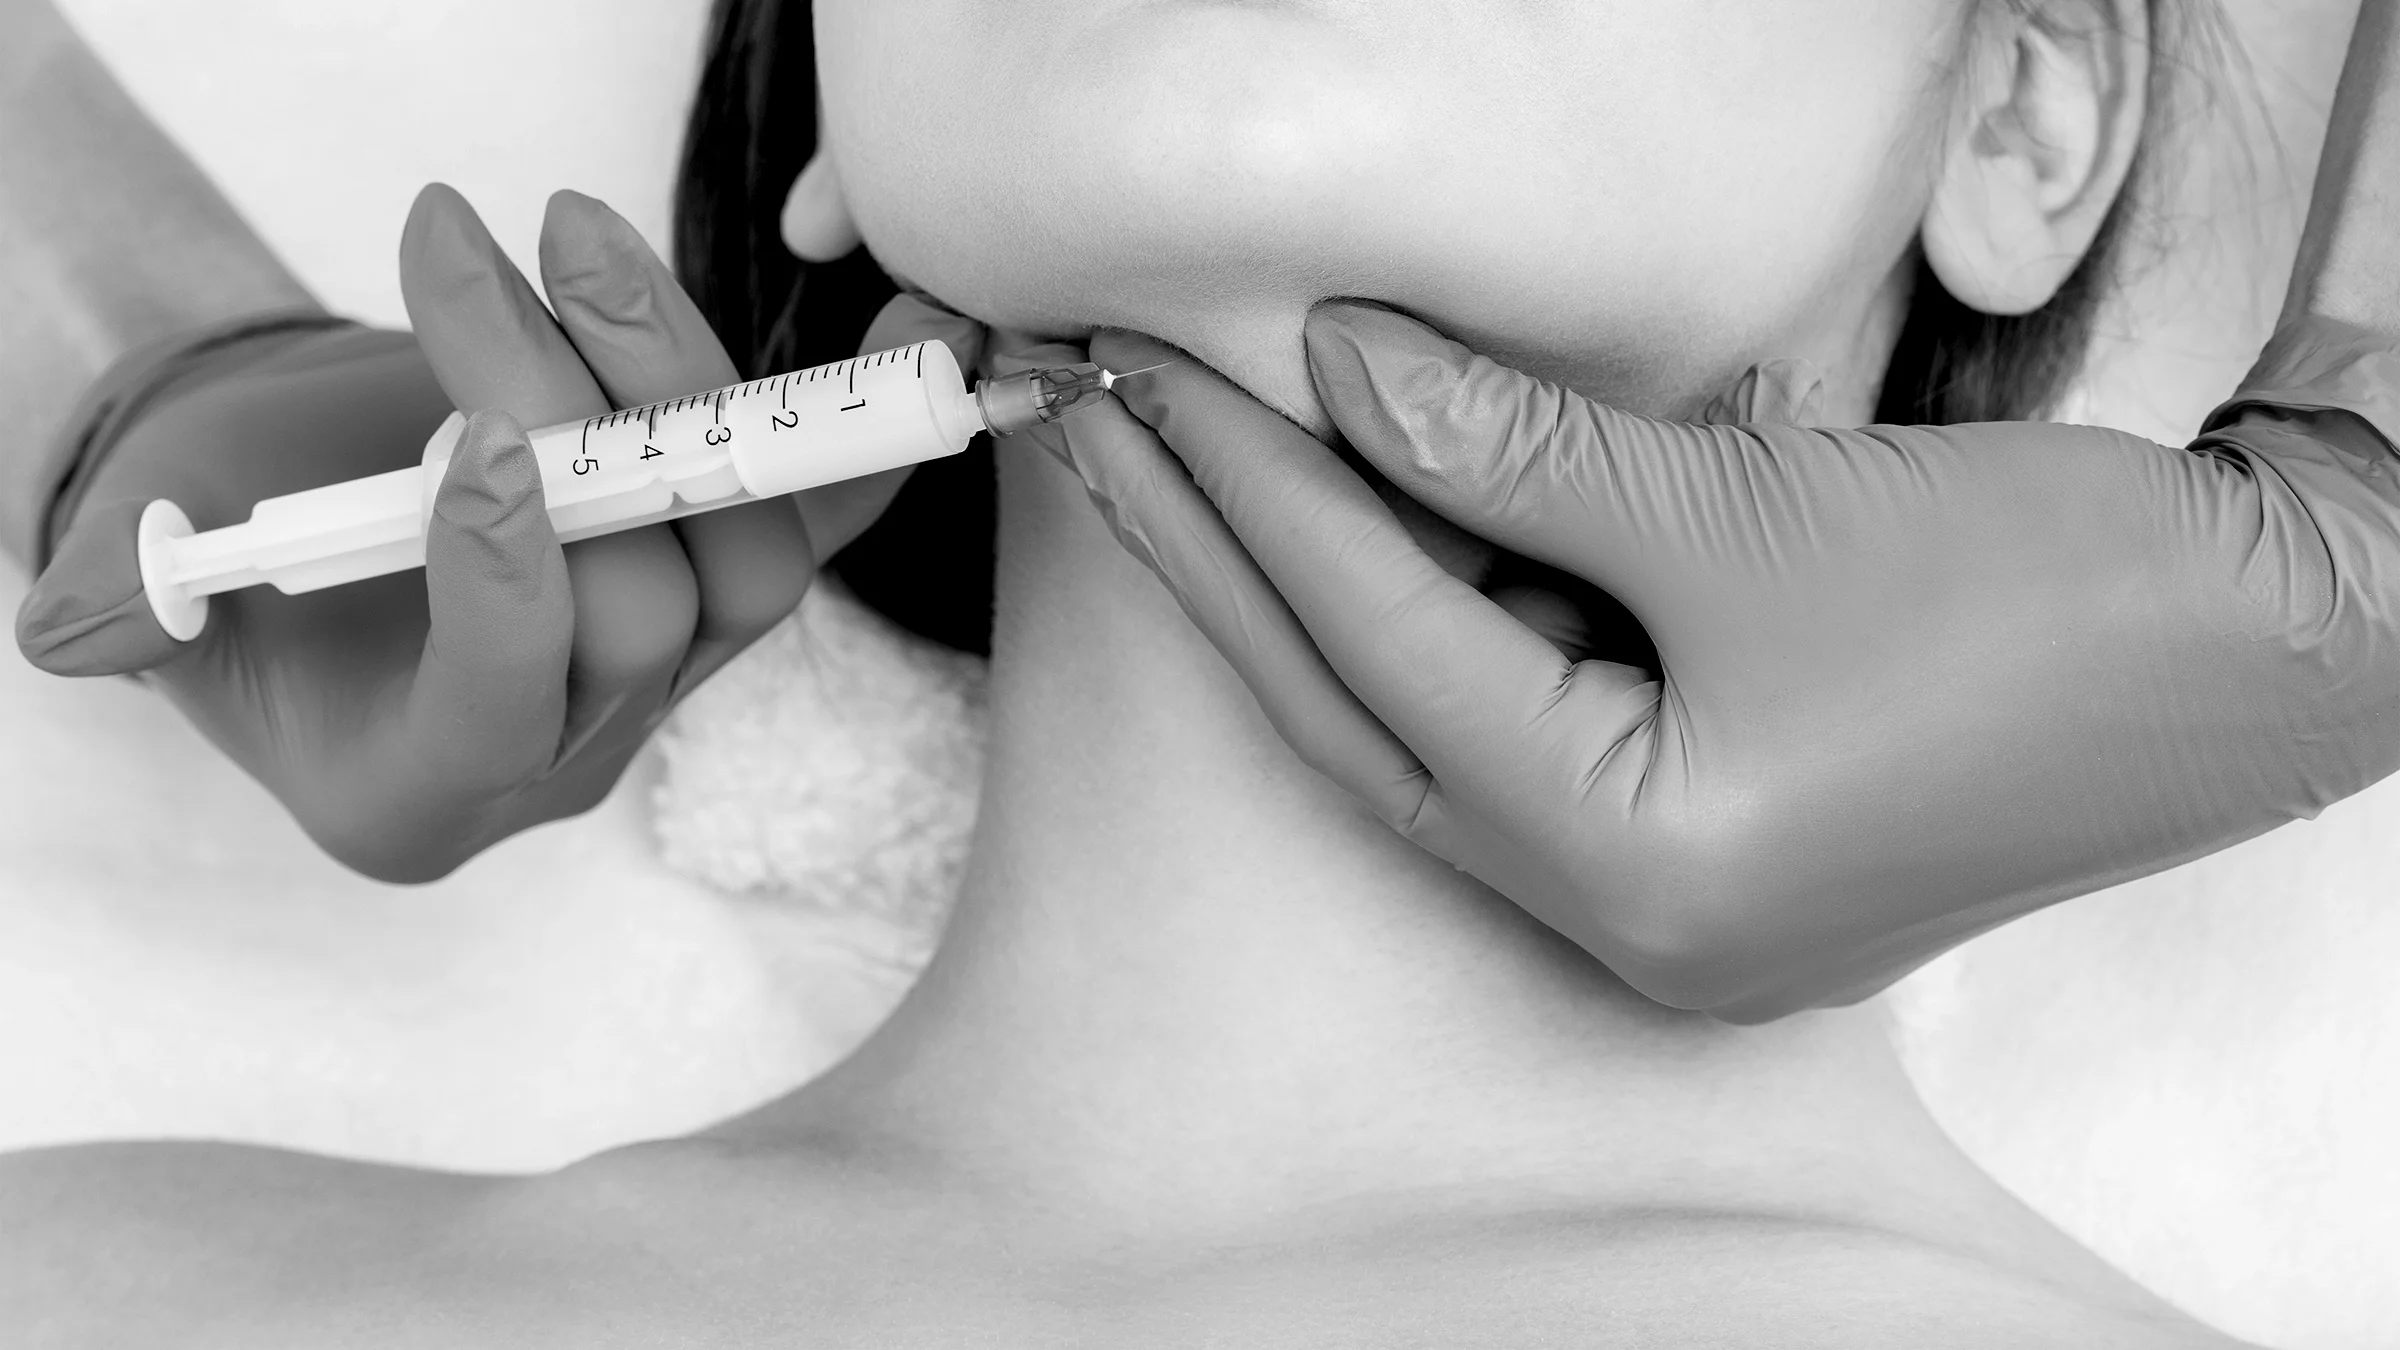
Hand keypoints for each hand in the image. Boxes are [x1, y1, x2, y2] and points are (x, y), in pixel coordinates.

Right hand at [15, 184, 984, 881]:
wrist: (299, 480)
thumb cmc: (214, 520)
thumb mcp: (144, 555)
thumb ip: (126, 594)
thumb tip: (105, 609)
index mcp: (418, 787)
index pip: (507, 707)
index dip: (508, 582)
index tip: (477, 440)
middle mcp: (570, 749)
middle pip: (650, 610)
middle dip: (584, 420)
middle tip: (514, 256)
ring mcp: (666, 671)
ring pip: (745, 549)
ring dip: (678, 378)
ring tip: (575, 237)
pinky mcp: (719, 579)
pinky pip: (822, 521)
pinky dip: (861, 430)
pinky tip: (911, 331)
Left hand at [1035, 302, 2399, 1021]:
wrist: (2267, 657)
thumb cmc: (2042, 605)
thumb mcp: (1751, 517)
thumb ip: (1517, 457)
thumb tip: (1343, 369)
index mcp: (1628, 866)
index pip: (1374, 644)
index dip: (1248, 492)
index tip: (1140, 374)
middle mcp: (1620, 915)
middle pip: (1354, 711)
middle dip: (1218, 558)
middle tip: (1090, 427)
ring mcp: (1661, 894)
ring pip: (1422, 722)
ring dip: (1307, 586)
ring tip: (1182, 464)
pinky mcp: (1704, 839)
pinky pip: (1513, 725)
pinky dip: (1430, 621)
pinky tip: (1352, 532)